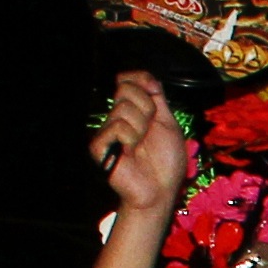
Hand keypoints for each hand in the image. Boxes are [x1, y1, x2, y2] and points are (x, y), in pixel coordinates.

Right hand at [90, 69, 195, 220]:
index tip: (154, 93)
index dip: (142, 80)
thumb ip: (157, 99)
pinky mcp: (99, 146)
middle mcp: (118, 117)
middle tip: (150, 131)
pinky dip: (131, 138)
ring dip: (142, 128)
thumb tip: (147, 78)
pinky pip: (117, 126)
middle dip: (147, 108)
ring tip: (141, 146)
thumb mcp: (168, 123)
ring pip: (124, 108)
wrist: (161, 190)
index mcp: (134, 110)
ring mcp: (107, 131)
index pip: (130, 79)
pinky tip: (130, 152)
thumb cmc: (166, 162)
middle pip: (127, 89)